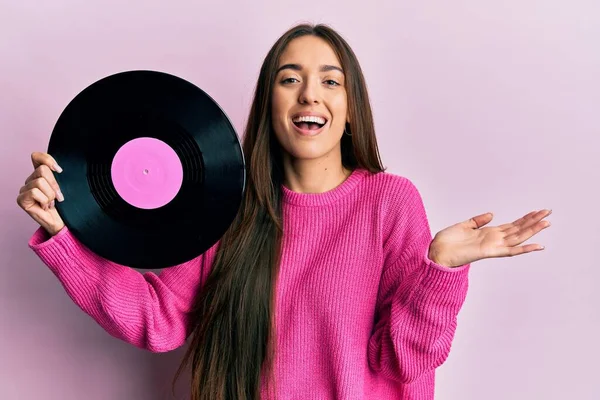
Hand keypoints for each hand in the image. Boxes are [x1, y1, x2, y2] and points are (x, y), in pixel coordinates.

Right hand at [16, 152, 65, 235]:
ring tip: (52, 203)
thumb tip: (58, 168)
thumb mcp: (66, 186)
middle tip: (59, 196)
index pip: (37, 157)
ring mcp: (25, 189)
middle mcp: (31, 180)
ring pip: (40, 182)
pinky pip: (34, 192)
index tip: (60, 171)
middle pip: (42, 170)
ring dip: (51, 195)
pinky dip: (44, 200)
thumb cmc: (66, 205)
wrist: (64, 222)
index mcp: (40, 174)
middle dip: (54, 184)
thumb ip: (59, 174)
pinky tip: (45, 206)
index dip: (47, 159)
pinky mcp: (21, 199)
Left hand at [428, 209, 551, 267]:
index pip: (512, 225)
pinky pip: (510, 250)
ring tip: (547, 222)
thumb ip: (478, 221)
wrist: (437, 251)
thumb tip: (492, 214)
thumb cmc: (447, 241)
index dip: (525, 218)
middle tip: (548, 212)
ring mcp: (493, 246)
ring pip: (518, 237)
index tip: (537, 211)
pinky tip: (537, 245)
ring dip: (533, 230)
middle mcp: (494, 239)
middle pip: (519, 229)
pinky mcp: (490, 251)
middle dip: (534, 221)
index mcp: (488, 233)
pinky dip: (524, 249)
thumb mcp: (464, 226)